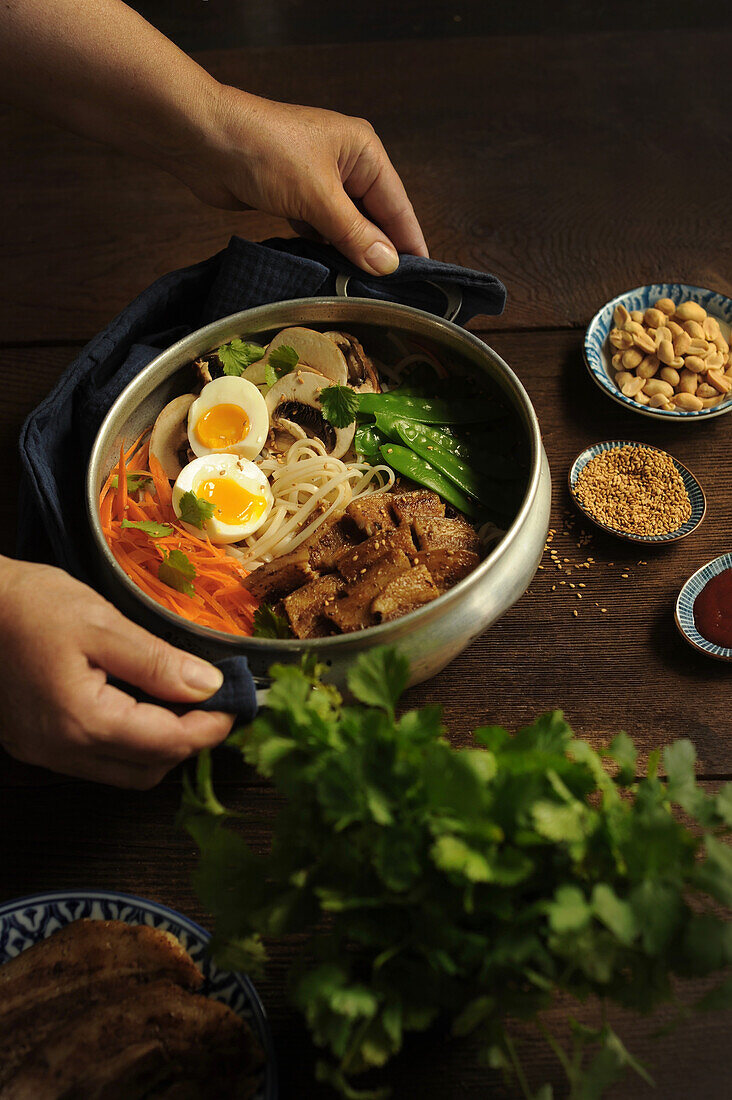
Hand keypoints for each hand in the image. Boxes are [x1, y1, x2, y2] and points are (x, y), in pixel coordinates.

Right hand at [0, 559, 233, 788]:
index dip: (208, 728)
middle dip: (186, 743)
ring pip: (120, 772)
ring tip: (179, 704)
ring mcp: (43, 752)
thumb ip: (158, 662)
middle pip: (145, 771)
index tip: (234, 706)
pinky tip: (137, 706)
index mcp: (82, 720)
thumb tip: (210, 687)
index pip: (165, 743)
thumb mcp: (103, 624)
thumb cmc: (31, 604)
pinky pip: (93, 760)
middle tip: (211, 705)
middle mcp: (61, 749)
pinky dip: (125, 743)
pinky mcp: (33, 744)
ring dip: (157, 747)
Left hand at [178, 89, 428, 275]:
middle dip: (379, 252)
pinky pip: (321, 229)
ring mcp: (319, 180)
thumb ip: (355, 234)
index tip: (423, 279)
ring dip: (351, 253)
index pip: (398, 206)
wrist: (204, 140)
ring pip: (347, 226)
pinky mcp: (295, 196)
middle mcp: (347, 164)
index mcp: (363, 152)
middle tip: (392, 295)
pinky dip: (326, 248)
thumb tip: (388, 264)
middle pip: (375, 217)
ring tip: (364, 290)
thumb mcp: (318, 197)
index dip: (410, 243)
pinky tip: (332, 271)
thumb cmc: (263, 151)